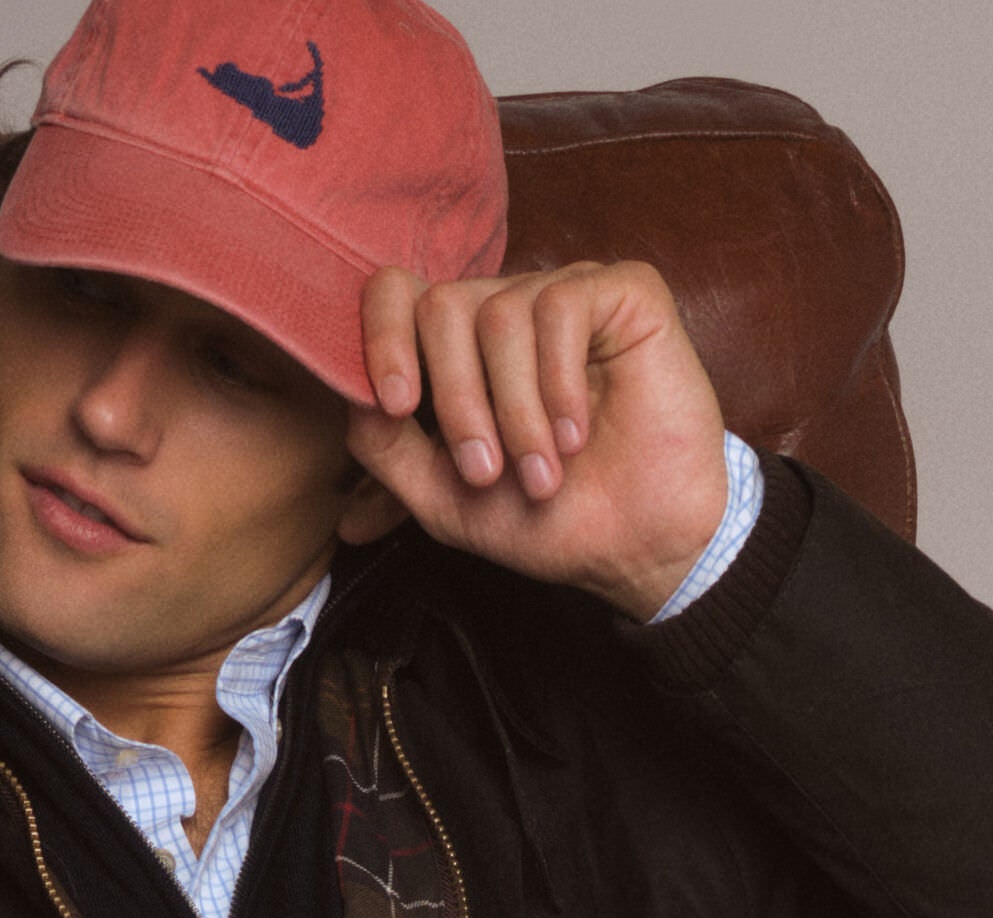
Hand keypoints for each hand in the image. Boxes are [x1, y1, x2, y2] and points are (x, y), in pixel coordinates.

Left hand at [348, 259, 730, 621]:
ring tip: (544, 471)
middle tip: (487, 470)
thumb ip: (388, 453)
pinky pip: (560, 306)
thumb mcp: (448, 502)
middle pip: (441, 308)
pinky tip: (579, 431)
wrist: (643, 550)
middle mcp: (508, 309)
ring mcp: (564, 296)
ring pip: (498, 315)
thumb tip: (349, 404)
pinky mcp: (622, 292)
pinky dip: (558, 381)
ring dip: (515, 411)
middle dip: (456, 401)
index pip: (397, 295)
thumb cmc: (556, 523)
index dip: (383, 338)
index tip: (400, 406)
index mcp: (462, 349)